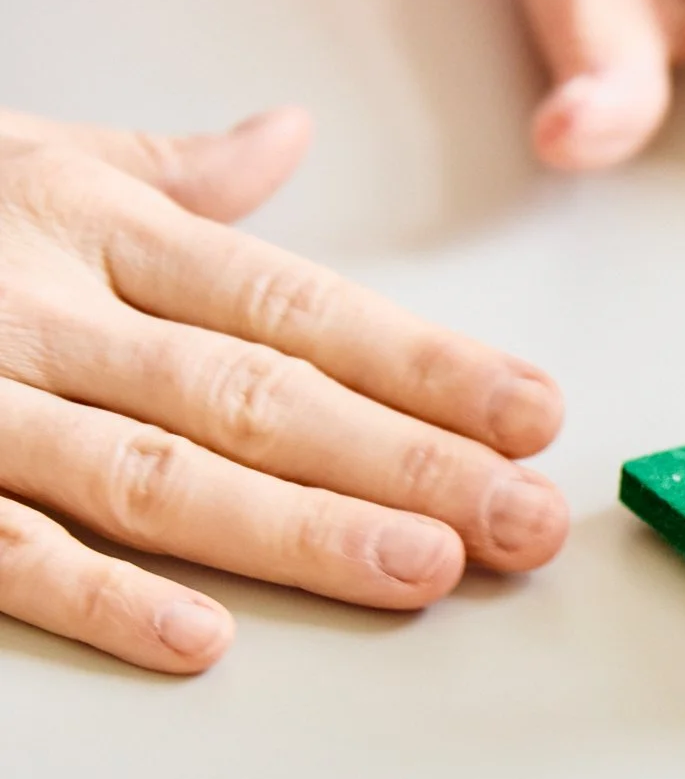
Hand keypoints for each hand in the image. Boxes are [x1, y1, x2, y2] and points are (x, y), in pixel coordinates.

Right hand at [0, 107, 567, 673]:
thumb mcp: (22, 156)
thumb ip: (165, 170)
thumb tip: (284, 138)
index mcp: (93, 228)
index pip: (297, 302)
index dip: (424, 361)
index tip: (537, 410)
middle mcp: (43, 308)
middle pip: (257, 393)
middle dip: (407, 459)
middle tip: (527, 517)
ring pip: (154, 474)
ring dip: (297, 529)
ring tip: (425, 570)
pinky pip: (0, 546)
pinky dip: (98, 595)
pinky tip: (204, 641)